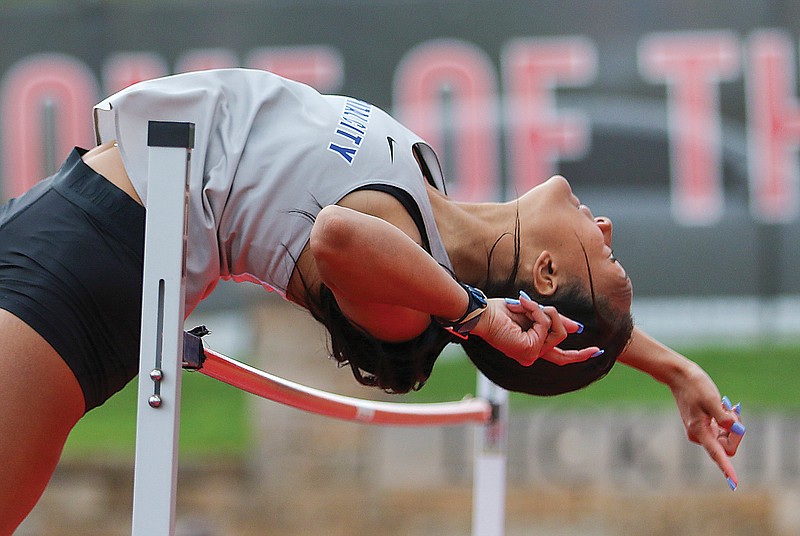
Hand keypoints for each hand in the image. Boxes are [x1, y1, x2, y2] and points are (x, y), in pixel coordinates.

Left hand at [472, 292, 600, 366]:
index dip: (579, 355)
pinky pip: (546, 325)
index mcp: (531, 347)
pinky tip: (523, 306)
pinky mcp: (530, 350)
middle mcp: (531, 356)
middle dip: (570, 338)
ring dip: (543, 311)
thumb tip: (578, 328)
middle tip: (582, 340)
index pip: (559, 356)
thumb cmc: (499, 311)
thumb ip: (554, 320)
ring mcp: (531, 355)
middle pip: (563, 348)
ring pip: (559, 331)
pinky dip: (537, 312)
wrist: (482, 313)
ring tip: (525, 303)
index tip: (596, 351)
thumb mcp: (533, 313)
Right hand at [669, 362, 744, 489]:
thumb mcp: (712, 399)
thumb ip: (724, 417)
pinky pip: (721, 432)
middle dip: (736, 431)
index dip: (727, 468)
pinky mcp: (702, 426)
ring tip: (727, 405)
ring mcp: (700, 431)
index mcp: (699, 431)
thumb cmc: (694, 386)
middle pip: (727, 445)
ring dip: (732, 424)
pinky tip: (724, 406)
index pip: (717, 454)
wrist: (678, 376)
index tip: (734, 483)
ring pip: (725, 438)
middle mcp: (699, 435)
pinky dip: (727, 422)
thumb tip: (736, 429)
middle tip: (733, 410)